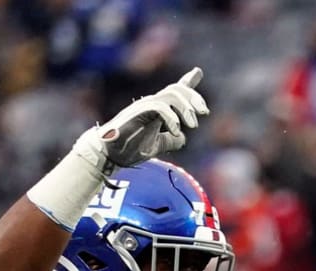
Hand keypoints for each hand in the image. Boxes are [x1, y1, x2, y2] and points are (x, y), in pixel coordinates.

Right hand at [74, 68, 208, 172]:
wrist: (110, 154)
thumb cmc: (130, 148)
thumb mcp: (157, 146)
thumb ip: (171, 140)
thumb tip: (184, 138)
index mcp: (158, 110)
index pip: (174, 91)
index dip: (187, 82)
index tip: (197, 71)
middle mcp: (152, 104)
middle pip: (176, 89)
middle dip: (194, 97)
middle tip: (204, 112)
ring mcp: (144, 106)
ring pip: (170, 94)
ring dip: (185, 108)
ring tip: (193, 124)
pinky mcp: (137, 112)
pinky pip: (158, 107)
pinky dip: (171, 117)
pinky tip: (177, 131)